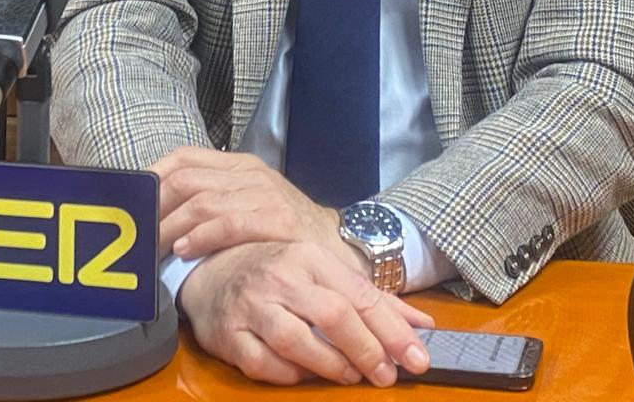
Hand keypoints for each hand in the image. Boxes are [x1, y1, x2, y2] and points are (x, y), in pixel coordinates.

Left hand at [152, 147, 353, 264]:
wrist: (337, 246)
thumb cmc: (285, 232)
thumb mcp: (249, 203)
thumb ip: (211, 203)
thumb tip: (160, 217)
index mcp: (239, 165)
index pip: (184, 158)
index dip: (151, 178)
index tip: (130, 202)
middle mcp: (250, 174)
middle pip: (186, 180)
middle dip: (155, 209)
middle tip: (135, 235)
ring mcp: (264, 195)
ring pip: (202, 201)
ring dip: (171, 226)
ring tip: (154, 247)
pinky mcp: (276, 220)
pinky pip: (229, 223)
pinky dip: (201, 236)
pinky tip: (185, 250)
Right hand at [177, 240, 432, 386]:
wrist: (210, 270)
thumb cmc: (278, 273)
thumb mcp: (324, 273)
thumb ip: (373, 300)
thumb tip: (423, 325)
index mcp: (309, 257)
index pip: (360, 294)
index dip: (393, 330)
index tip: (418, 358)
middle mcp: (280, 277)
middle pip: (333, 315)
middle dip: (367, 349)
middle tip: (387, 375)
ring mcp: (251, 306)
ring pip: (297, 341)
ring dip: (331, 365)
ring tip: (352, 376)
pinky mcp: (228, 335)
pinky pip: (264, 364)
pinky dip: (290, 375)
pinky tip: (307, 376)